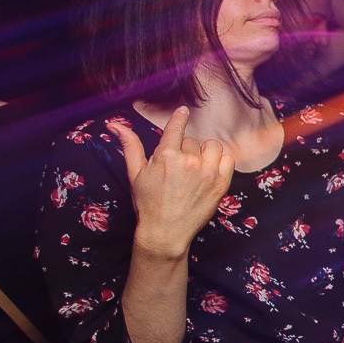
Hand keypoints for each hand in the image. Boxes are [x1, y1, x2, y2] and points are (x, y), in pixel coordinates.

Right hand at [111, 107, 234, 257]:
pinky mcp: (221, 183)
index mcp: (165, 156)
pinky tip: (210, 172)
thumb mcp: (135, 173)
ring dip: (205, 153)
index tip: (184, 110)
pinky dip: (221, 162)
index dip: (180, 117)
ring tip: (196, 168)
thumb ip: (130, 146)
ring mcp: (207, 172)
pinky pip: (228, 159)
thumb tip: (115, 125)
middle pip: (192, 141)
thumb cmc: (148, 203)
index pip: (176, 128)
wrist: (166, 231)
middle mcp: (188, 161)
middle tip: (178, 169)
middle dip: (185, 151)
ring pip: (212, 146)